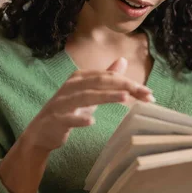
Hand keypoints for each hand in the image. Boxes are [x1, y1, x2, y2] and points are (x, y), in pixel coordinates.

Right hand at [24, 57, 153, 152]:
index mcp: (81, 78)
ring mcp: (62, 102)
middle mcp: (71, 86)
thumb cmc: (68, 110)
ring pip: (86, 96)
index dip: (129, 82)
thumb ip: (106, 78)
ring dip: (106, 96)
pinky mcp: (55, 119)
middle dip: (124, 86)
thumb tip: (123, 60)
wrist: (42, 132)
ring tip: (124, 97)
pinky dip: (79, 119)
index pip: (109, 77)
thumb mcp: (89, 93)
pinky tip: (91, 121)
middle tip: (145, 93)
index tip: (149, 92)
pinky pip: (68, 118)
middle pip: (100, 82)